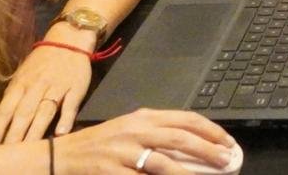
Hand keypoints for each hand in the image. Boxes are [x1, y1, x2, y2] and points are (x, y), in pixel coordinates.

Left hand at [0, 43, 91, 143]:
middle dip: (15, 134)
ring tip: (30, 148)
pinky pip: (71, 104)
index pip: (6, 109)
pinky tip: (60, 132)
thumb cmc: (40, 62)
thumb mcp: (20, 79)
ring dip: (36, 130)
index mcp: (20, 84)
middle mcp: (37, 86)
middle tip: (8, 151)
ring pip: (45, 111)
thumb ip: (7, 106)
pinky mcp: (76, 87)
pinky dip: (66, 118)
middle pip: (24, 113)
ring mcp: (58, 86)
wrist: (69, 39)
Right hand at [50, 108, 234, 173]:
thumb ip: (158, 133)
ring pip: (164, 163)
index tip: (227, 142)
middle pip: (180, 138)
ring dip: (188, 173)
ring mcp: (122, 152)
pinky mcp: (110, 171)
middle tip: (226, 160)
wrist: (60, 157)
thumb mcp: (130, 130)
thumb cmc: (99, 145)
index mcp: (143, 118)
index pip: (185, 119)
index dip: (211, 130)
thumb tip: (194, 145)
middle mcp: (135, 131)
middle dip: (208, 150)